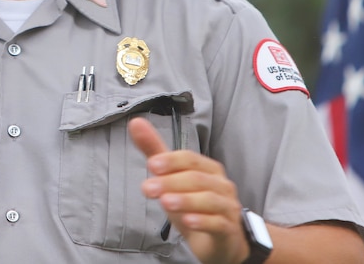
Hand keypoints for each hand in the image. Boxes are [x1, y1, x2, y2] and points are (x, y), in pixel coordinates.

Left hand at [127, 117, 249, 263]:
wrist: (219, 241)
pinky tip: (188, 221)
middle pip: (197, 178)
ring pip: (209, 200)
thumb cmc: (194, 205)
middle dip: (170, 182)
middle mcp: (221, 185)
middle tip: (148, 188)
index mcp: (209, 169)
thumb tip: (135, 122)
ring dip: (186, 200)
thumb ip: (155, 151)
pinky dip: (203, 221)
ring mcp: (227, 207)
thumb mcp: (171, 177)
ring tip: (165, 203)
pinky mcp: (228, 229)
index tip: (151, 165)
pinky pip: (218, 223)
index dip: (171, 160)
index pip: (190, 159)